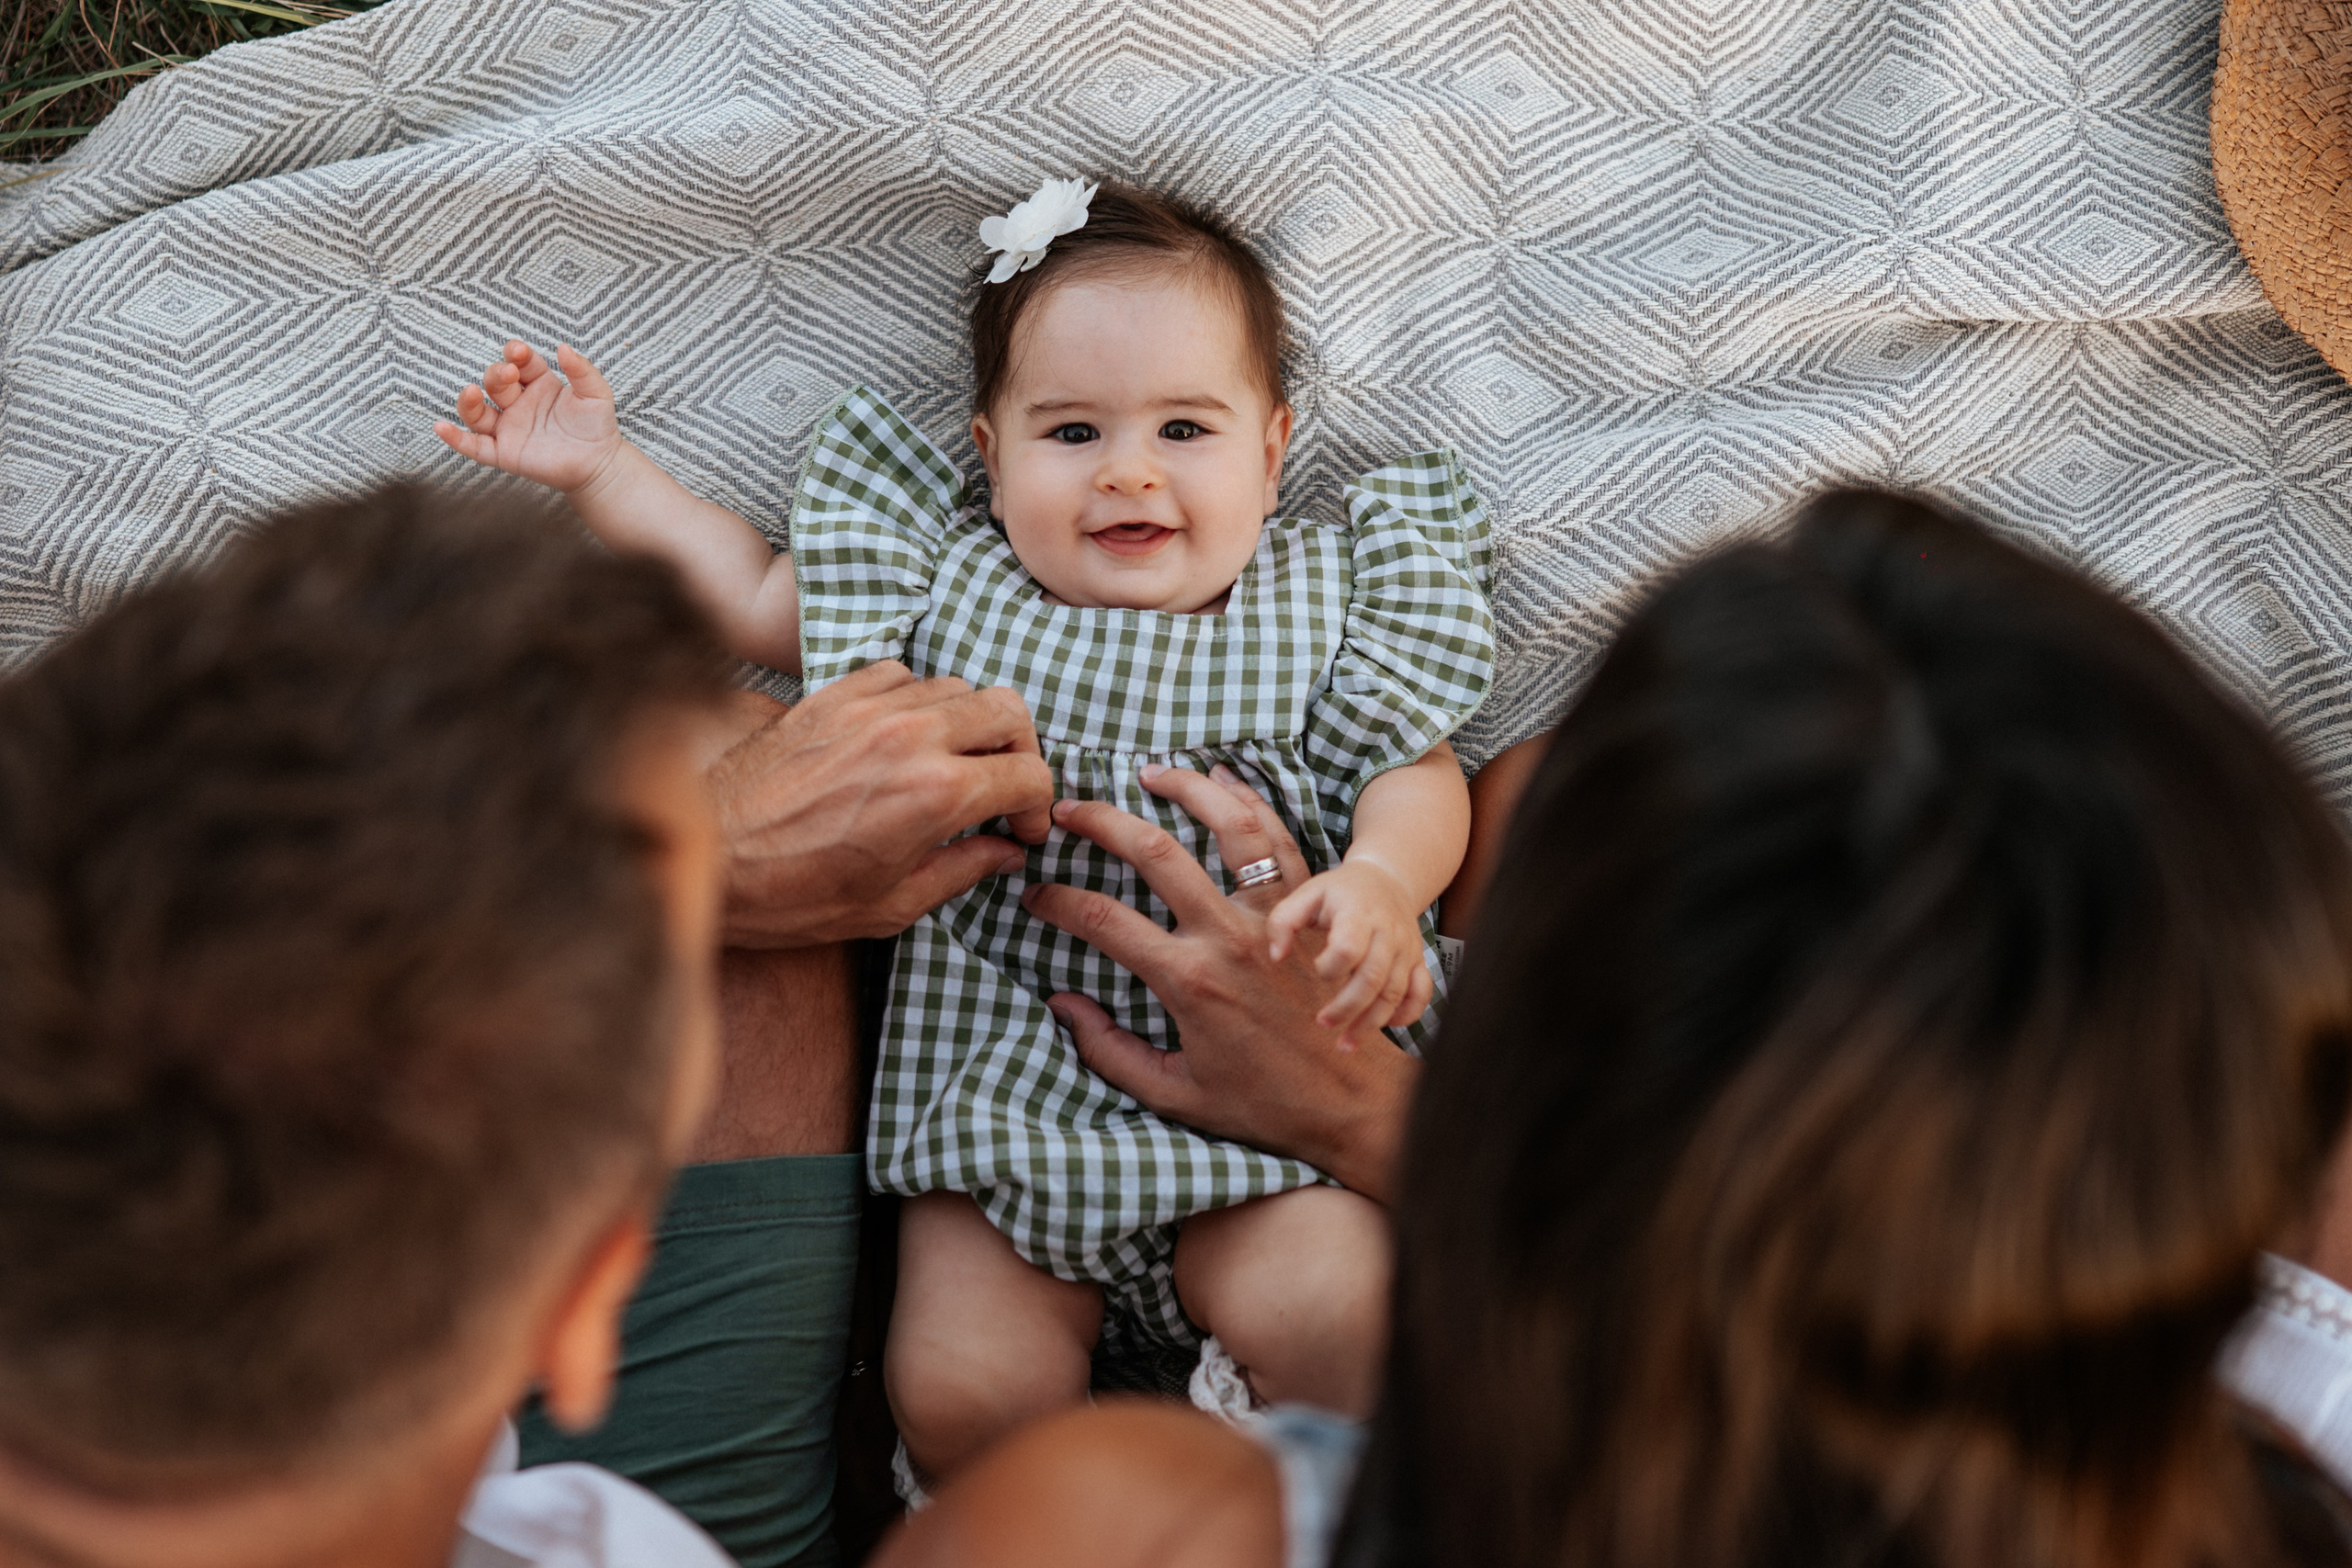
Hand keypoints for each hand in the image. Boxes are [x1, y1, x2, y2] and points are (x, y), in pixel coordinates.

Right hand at [434, 340, 623, 493]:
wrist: (599, 465)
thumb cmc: (597, 427)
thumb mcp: (596, 393)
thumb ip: (582, 370)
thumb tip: (563, 347)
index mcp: (537, 383)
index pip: (519, 361)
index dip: (516, 354)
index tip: (519, 352)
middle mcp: (518, 403)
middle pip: (495, 382)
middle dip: (498, 375)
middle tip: (509, 374)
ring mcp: (508, 428)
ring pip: (477, 412)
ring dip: (469, 401)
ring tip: (471, 392)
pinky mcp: (504, 453)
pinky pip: (474, 445)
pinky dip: (455, 438)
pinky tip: (441, 427)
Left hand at [711, 661, 1054, 945]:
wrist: (708, 858)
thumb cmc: (793, 895)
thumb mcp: (891, 905)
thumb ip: (962, 870)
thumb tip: (1004, 852)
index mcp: (935, 794)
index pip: (1027, 775)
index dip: (1038, 808)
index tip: (1023, 830)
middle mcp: (910, 737)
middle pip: (1008, 710)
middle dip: (1019, 750)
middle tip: (1003, 787)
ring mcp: (868, 707)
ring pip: (957, 686)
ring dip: (968, 724)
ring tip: (952, 763)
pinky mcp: (831, 695)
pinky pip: (899, 675)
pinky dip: (915, 700)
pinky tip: (900, 737)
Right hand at [1021, 763, 1416, 1200]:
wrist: (1354, 1103)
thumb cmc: (1264, 1105)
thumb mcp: (1175, 1095)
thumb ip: (1109, 1052)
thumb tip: (1061, 1004)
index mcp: (1188, 981)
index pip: (1102, 921)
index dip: (1057, 902)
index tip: (1034, 894)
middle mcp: (1228, 936)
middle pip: (1155, 854)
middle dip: (1101, 823)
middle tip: (1067, 810)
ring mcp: (1274, 917)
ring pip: (1229, 826)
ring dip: (1186, 788)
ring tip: (1150, 772)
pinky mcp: (1310, 911)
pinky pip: (1281, 839)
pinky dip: (1251, 802)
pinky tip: (1224, 780)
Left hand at [1265, 859, 1432, 1044]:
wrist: (1387, 879)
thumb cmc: (1340, 891)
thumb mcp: (1307, 893)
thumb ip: (1283, 921)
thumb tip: (1275, 956)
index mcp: (1358, 913)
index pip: (1349, 947)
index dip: (1330, 967)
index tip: (1316, 968)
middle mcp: (1388, 932)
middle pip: (1373, 978)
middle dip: (1347, 1008)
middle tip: (1323, 1022)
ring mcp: (1406, 948)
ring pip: (1395, 993)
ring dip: (1371, 1023)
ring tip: (1345, 1043)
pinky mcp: (1417, 961)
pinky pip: (1421, 993)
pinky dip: (1407, 1014)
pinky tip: (1384, 1026)